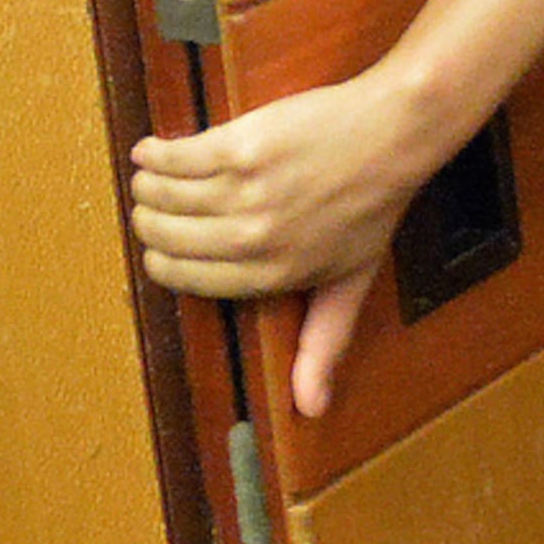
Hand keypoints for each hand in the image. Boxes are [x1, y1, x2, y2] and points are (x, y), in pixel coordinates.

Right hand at [130, 67, 460, 416]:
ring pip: (159, 196)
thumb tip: (311, 409)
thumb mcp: (352, 281)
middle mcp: (253, 240)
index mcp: (272, 275)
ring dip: (148, 187)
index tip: (164, 246)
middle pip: (163, 236)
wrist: (395, 134)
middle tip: (158, 207)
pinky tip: (153, 152)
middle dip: (152, 223)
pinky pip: (170, 158)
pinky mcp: (239, 147)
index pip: (183, 277)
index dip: (165, 260)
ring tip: (154, 178)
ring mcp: (245, 192)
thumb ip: (323, 343)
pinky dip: (153, 154)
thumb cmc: (372, 205)